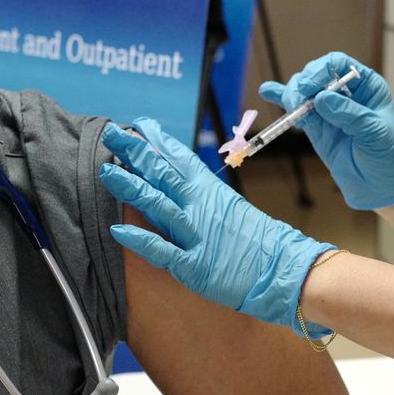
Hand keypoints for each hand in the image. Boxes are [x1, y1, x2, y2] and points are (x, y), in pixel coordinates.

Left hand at [100, 118, 332, 332]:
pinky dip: (139, 239)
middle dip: (135, 152)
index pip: (180, 159)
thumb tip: (181, 183)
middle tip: (111, 134)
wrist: (287, 271)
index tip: (138, 124)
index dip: (157, 141)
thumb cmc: (260, 243)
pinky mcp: (194, 267)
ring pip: (158, 204)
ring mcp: (196, 236)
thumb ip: (204, 197)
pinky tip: (116, 229)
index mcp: (211, 193)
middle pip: (163, 174)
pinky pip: (162, 250)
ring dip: (130, 186)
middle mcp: (201, 209)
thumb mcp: (231, 209)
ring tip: (107, 171)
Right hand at [259, 51, 393, 210]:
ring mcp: (328, 109)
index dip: (321, 70)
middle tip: (297, 103)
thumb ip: (350, 115)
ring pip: (302, 90)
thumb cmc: (389, 157)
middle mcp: (345, 93)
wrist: (381, 187)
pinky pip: (295, 109)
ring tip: (291, 108)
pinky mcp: (316, 126)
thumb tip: (322, 97)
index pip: (338, 64)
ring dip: (291, 94)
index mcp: (366, 86)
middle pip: (315, 74)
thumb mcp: (375, 134)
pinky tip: (267, 90)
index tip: (309, 87)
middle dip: (302, 84)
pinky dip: (280, 98)